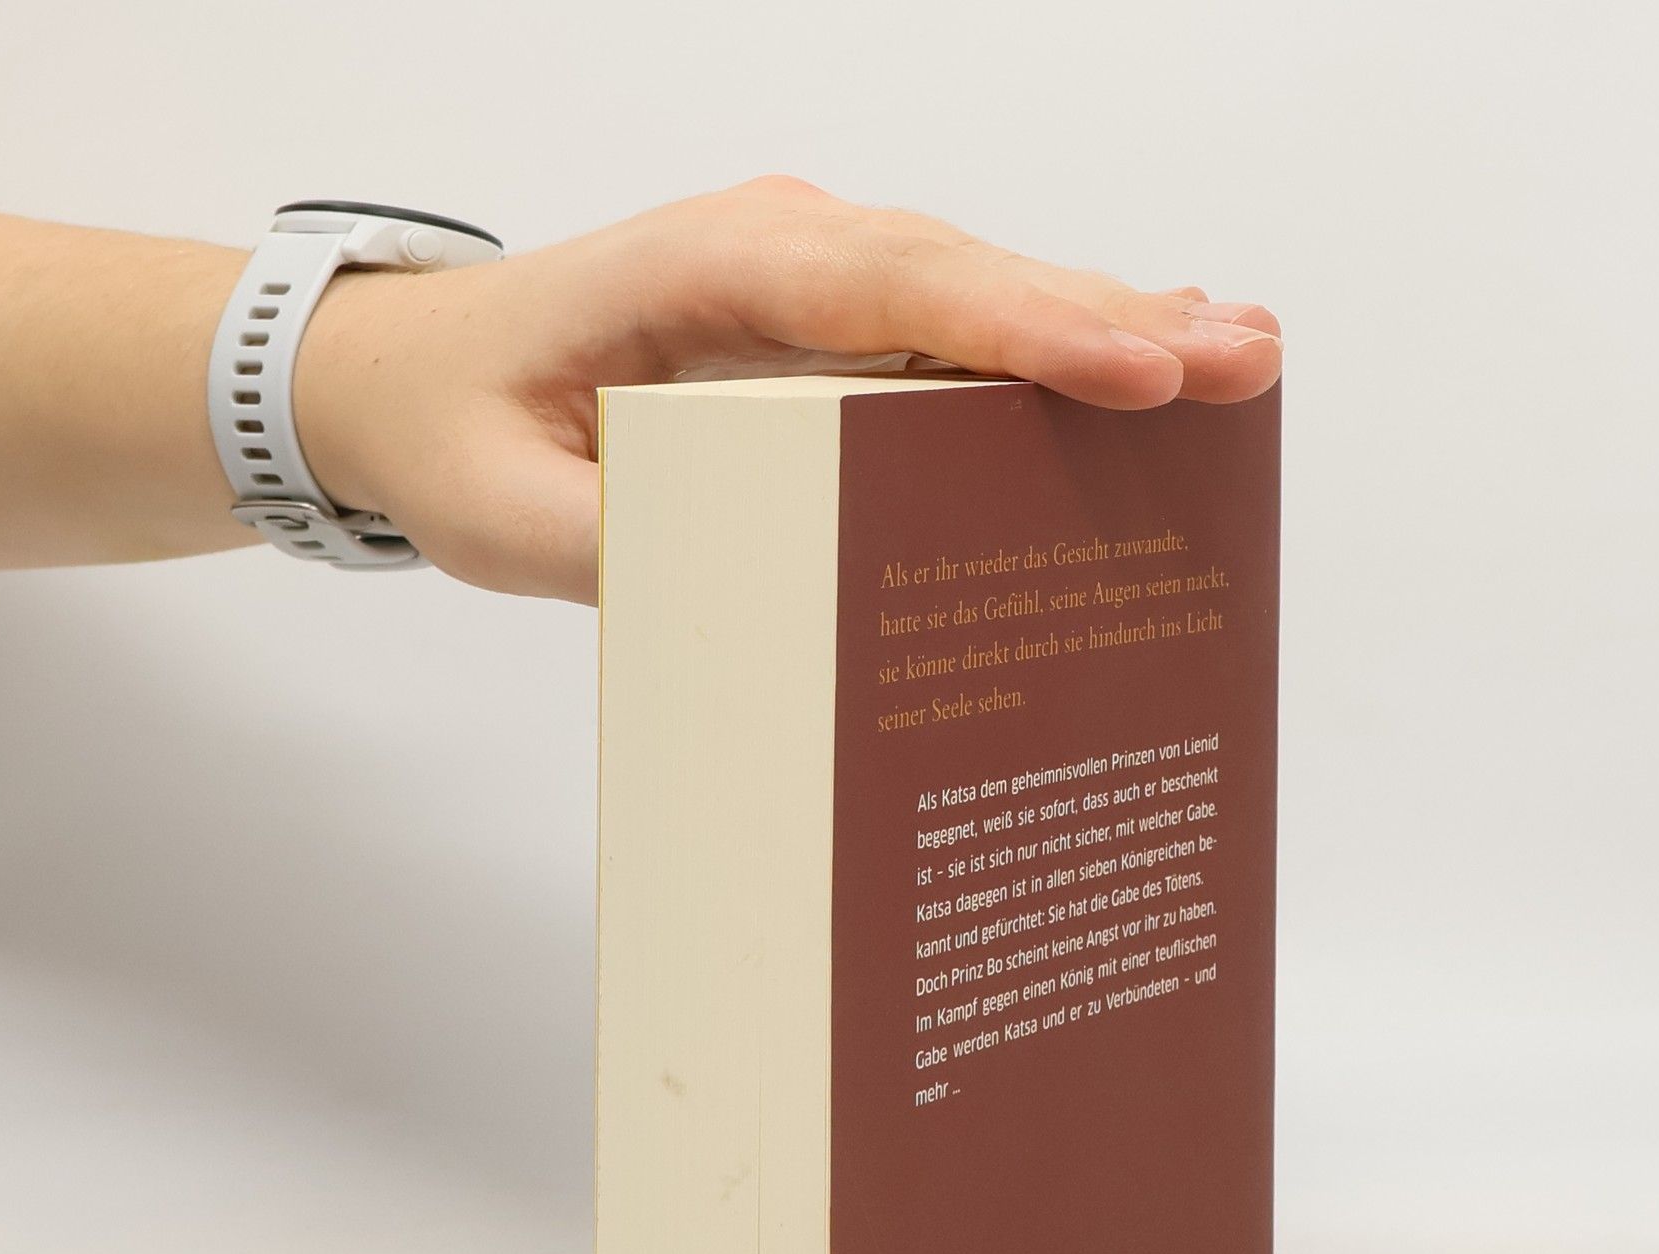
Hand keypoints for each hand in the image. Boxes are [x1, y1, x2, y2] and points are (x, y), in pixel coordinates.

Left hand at [297, 176, 1282, 604]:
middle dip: (1105, 326)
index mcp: (705, 271)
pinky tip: (1138, 372)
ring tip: (1236, 364)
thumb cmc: (457, 429)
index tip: (1132, 368)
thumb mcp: (506, 519)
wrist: (415, 377)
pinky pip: (947, 330)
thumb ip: (619, 552)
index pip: (885, 287)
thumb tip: (757, 598)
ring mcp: (806, 280)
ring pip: (973, 295)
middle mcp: (775, 250)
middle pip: (962, 279)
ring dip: (1100, 331)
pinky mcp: (821, 326)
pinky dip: (1043, 353)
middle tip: (1243, 367)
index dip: (1016, 326)